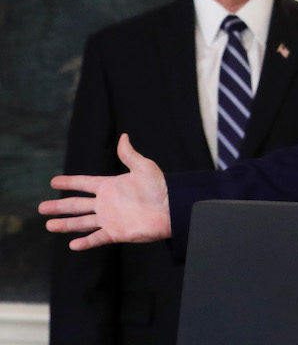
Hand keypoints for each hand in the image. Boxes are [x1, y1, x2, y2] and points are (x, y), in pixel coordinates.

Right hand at [39, 133, 171, 249]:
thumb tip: (124, 136)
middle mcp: (107, 203)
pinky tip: (72, 244)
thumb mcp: (144, 167)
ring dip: (66, 224)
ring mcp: (110, 218)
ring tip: (49, 225)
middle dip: (60, 206)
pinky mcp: (116, 232)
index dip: (70, 182)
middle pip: (77, 204)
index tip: (53, 182)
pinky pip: (97, 238)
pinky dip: (85, 242)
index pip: (85, 183)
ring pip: (82, 222)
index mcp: (111, 186)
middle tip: (41, 207)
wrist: (171, 208)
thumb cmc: (160, 187)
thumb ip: (129, 154)